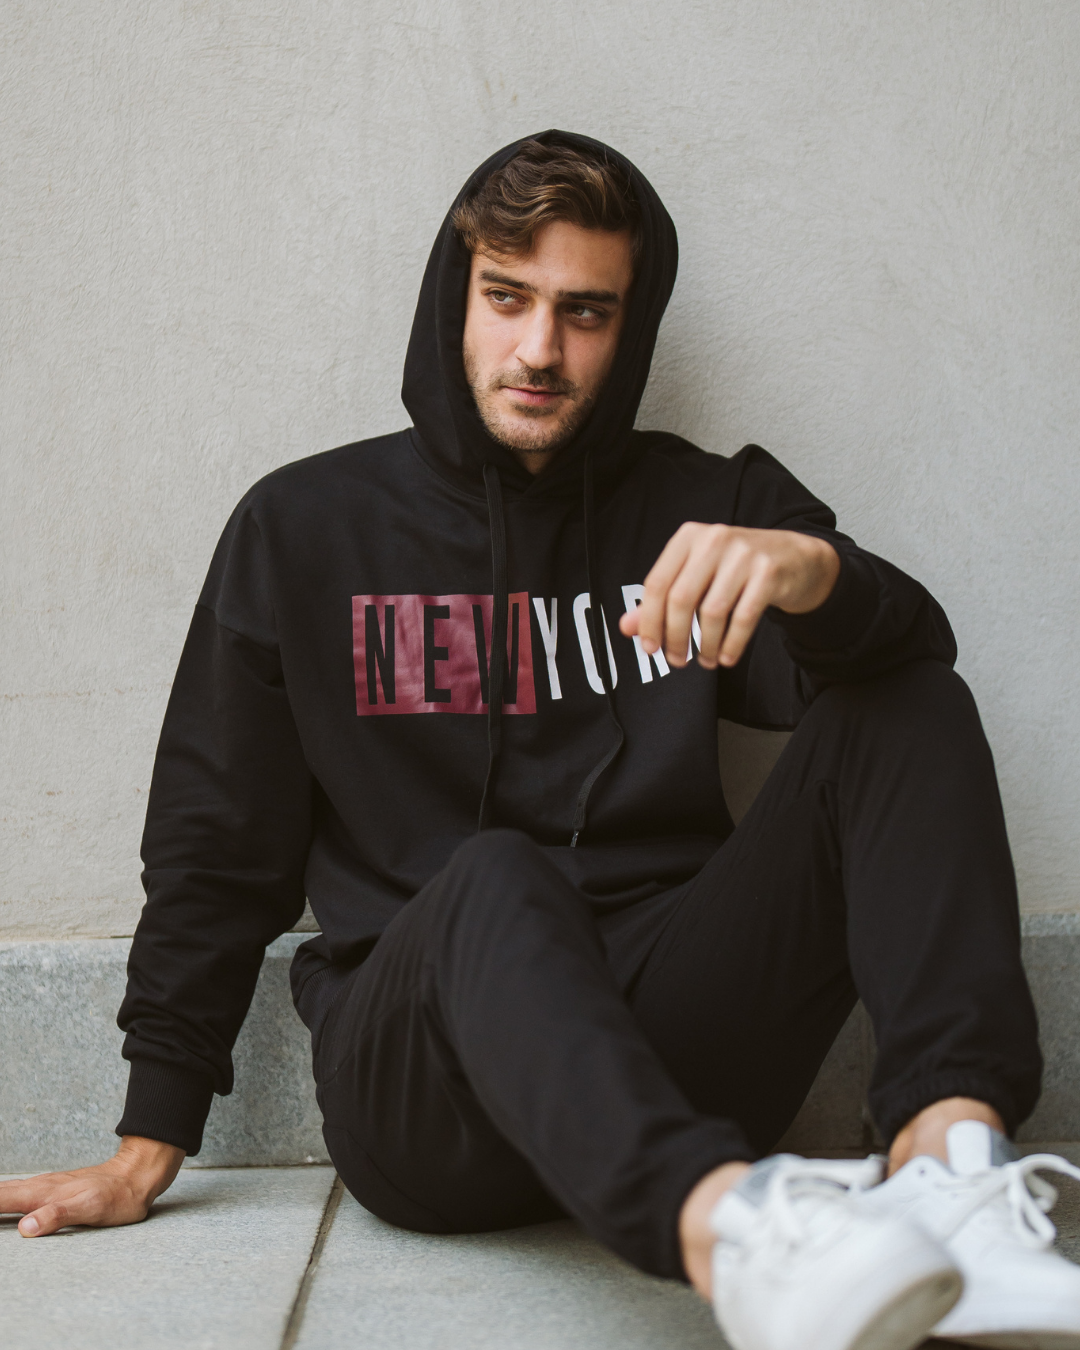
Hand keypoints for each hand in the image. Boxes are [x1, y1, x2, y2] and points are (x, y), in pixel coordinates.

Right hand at [0, 1135, 184, 1236]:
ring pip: (3, 1194)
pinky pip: (14, 1195)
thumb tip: (26, 1228)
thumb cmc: (116, 1197)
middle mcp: (36, 1187)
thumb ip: (58, 1216)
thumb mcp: (90, 1209)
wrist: (137, 1176)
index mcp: (39, 1193)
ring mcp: (42, 1188)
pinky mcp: (49, 1192)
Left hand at [620, 523, 839, 670]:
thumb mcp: (696, 576)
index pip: (657, 583)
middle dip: (675, 637)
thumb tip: (626, 628)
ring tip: (706, 661)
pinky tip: (727, 657)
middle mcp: (714, 539)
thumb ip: (661, 600)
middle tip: (676, 661)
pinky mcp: (769, 573)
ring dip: (706, 645)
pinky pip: (743, 618)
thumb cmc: (736, 569)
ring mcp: (744, 554)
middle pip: (681, 599)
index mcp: (689, 538)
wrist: (794, 557)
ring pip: (712, 611)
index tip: (649, 648)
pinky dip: (732, 644)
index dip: (648, 621)